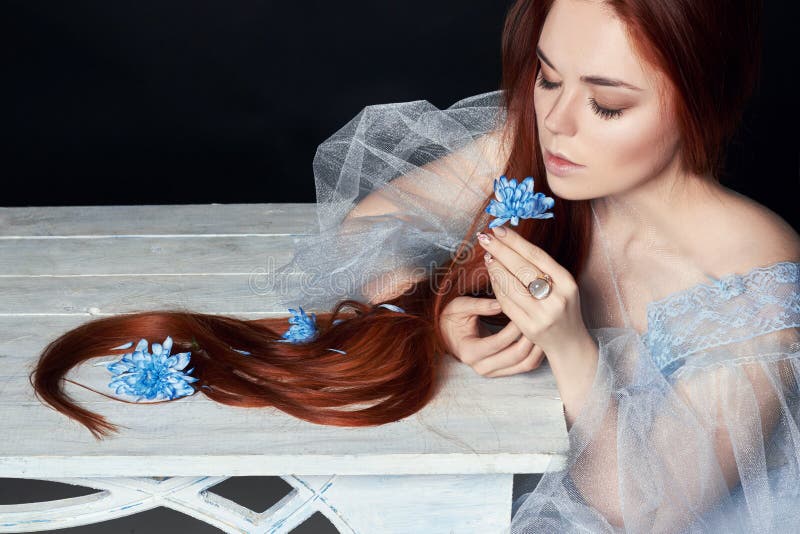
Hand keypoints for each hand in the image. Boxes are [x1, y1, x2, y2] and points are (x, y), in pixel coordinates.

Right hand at [439, 295, 545, 377]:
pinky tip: (542, 336)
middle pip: (515, 356)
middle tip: (539, 318)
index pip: (498, 342)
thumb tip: (500, 303)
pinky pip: (526, 366)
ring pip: (525, 364)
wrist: (447, 334)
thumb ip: (478, 305)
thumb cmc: (451, 319)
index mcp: (469, 352)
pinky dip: (537, 353)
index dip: (513, 328)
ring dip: (537, 347)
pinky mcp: (503, 371)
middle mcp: (481, 367)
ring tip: (545, 326)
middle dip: (530, 336)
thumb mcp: (459, 307)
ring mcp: (493, 371)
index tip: (524, 311)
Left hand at [476, 225, 589, 356]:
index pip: (536, 255)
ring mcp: (542, 314)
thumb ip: (542, 267)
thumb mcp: (563, 285)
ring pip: (511, 285)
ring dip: (495, 268)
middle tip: (485, 238)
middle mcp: (557, 298)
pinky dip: (497, 287)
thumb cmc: (563, 307)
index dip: (515, 241)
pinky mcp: (529, 328)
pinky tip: (492, 276)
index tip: (498, 229)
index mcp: (567, 282)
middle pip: (522, 268)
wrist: (569, 343)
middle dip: (500, 250)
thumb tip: (510, 243)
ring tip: (487, 256)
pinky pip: (506, 303)